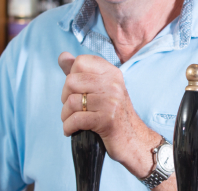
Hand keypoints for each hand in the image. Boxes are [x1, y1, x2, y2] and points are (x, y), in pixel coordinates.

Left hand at [59, 52, 158, 176]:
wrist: (134, 140)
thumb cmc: (113, 114)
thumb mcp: (101, 89)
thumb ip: (80, 73)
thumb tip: (62, 56)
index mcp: (112, 73)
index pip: (80, 61)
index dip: (72, 76)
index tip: (78, 91)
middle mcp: (113, 84)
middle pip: (71, 81)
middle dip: (65, 98)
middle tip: (72, 109)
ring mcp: (111, 101)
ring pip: (71, 102)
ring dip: (65, 116)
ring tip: (71, 121)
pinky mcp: (107, 120)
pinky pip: (75, 120)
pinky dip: (68, 127)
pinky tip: (71, 131)